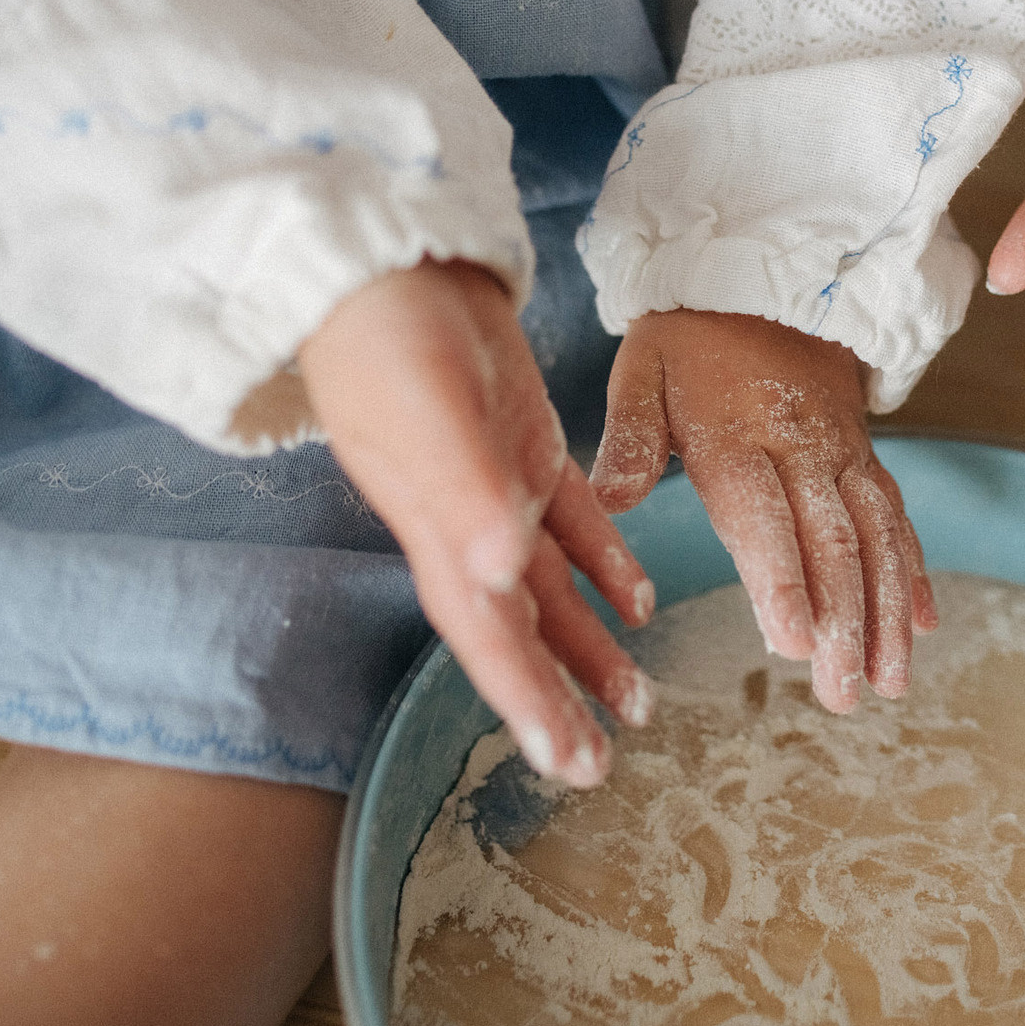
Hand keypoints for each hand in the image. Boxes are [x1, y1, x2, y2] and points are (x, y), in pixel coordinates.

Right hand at [298, 260, 656, 787]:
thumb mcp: (427, 414)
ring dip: (588, 644)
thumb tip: (502, 575)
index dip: (526, 704)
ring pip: (549, 588)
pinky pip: (571, 518)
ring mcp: (495, 482)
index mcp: (440, 532)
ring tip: (638, 701)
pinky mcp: (521, 439)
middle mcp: (467, 523)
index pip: (488, 638)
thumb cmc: (388, 336)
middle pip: (517, 632)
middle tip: (598, 769)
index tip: (566, 766)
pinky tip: (639, 598)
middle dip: (556, 699)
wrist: (385, 256)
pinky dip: (603, 561)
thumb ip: (463, 493)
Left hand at [590, 310, 934, 712]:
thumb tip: (607, 499)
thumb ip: (630, 441)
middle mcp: (801, 449)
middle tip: (844, 696)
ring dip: (886, 614)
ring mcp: (841, 454)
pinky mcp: (865, 455)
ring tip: (891, 683)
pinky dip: (912, 571)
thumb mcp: (642, 372)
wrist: (760, 275)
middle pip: (831, 543)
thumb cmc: (688, 339)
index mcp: (736, 436)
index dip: (782, 581)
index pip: (764, 518)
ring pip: (876, 539)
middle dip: (843, 625)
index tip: (792, 644)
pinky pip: (897, 516)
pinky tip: (923, 626)